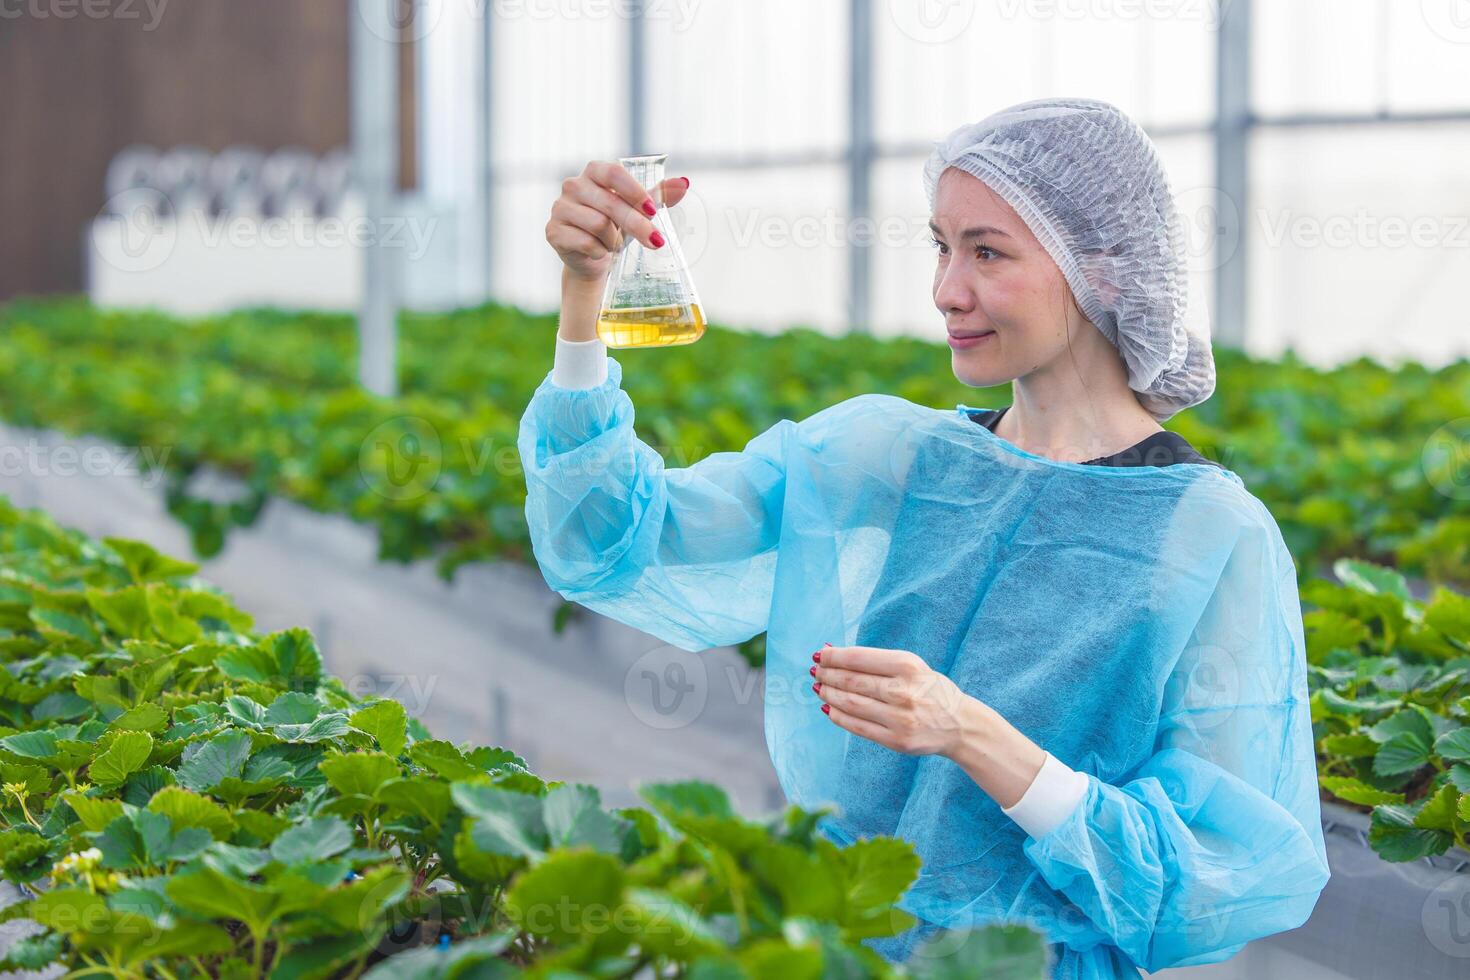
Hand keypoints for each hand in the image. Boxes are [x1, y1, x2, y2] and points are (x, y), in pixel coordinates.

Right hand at [546, 160, 691, 283]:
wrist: (591, 257)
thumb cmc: (616, 227)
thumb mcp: (639, 210)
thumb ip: (658, 195)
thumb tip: (684, 183)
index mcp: (594, 172)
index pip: (615, 173)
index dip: (635, 192)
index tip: (653, 211)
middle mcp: (573, 185)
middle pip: (610, 203)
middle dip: (637, 225)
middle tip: (657, 242)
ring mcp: (560, 208)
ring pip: (598, 224)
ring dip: (614, 240)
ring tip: (614, 244)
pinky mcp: (553, 231)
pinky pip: (585, 242)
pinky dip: (599, 251)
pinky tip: (599, 251)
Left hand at [811, 644, 973, 756]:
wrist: (959, 724)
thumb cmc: (929, 689)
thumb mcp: (911, 666)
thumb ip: (875, 660)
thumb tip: (831, 652)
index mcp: (907, 666)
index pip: (858, 659)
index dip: (833, 657)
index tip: (820, 655)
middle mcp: (903, 691)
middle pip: (851, 682)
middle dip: (827, 675)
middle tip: (815, 672)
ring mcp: (899, 718)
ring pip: (851, 704)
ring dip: (829, 695)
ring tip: (819, 688)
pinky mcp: (896, 740)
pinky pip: (858, 727)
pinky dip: (838, 717)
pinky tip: (829, 708)